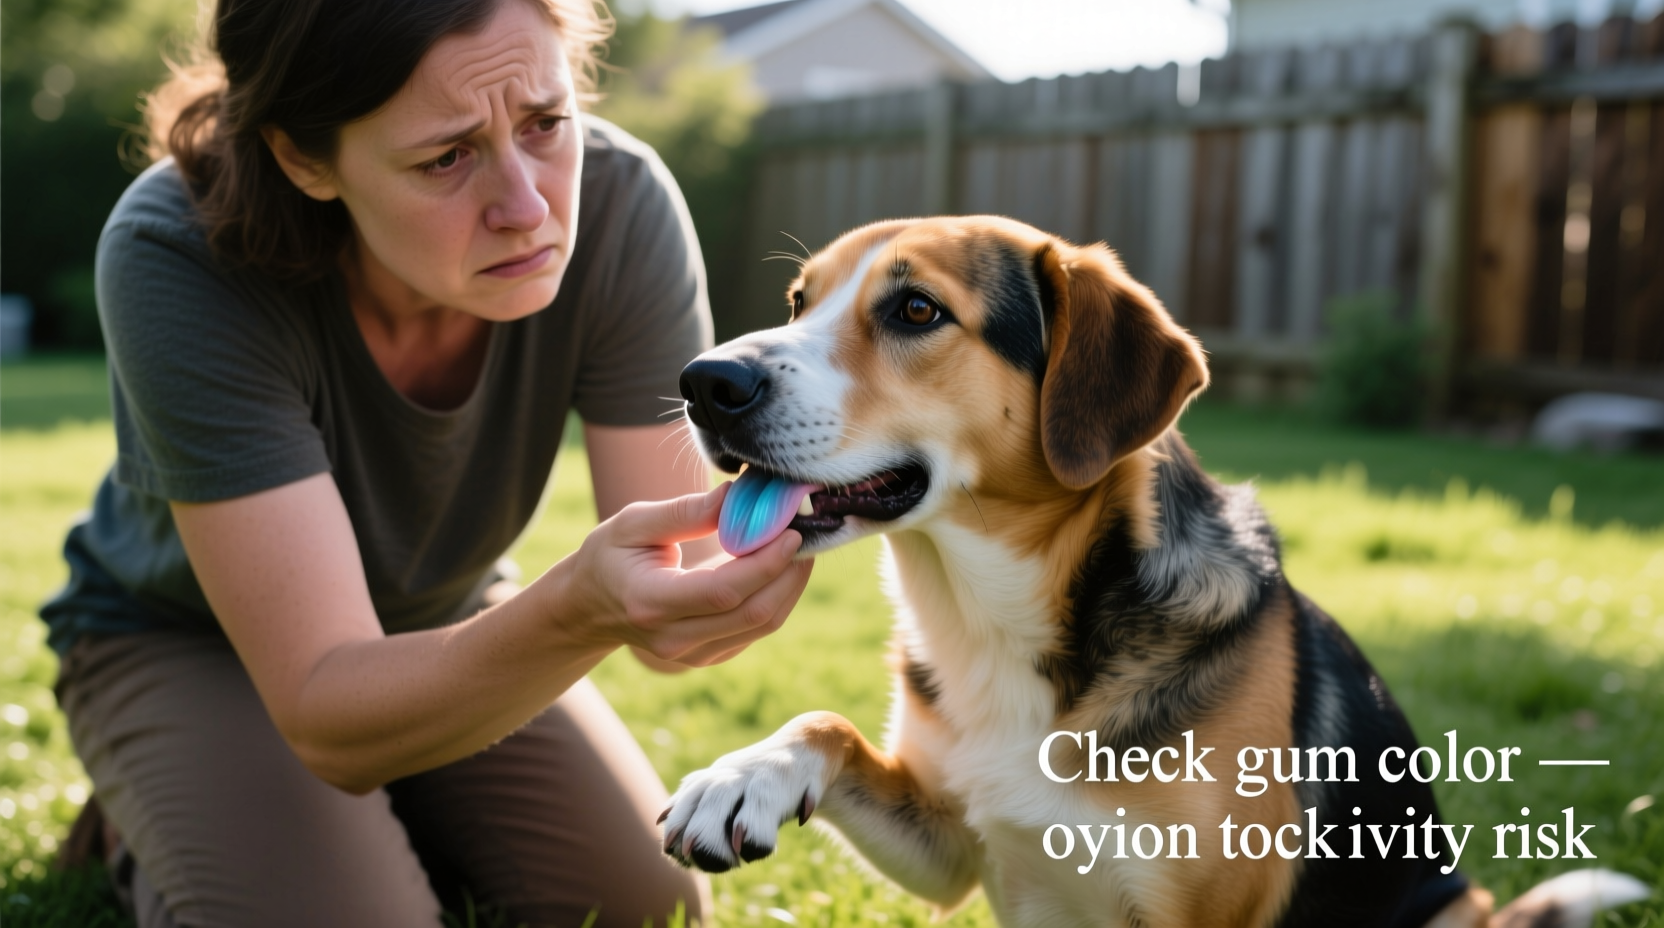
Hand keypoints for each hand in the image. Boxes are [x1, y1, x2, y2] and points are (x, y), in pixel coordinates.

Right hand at [560, 483, 814, 666]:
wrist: (590, 609)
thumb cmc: (609, 557)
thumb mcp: (632, 523)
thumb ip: (685, 512)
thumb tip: (736, 496)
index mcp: (650, 602)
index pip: (722, 591)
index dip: (765, 563)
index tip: (791, 531)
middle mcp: (673, 638)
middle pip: (753, 613)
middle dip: (790, 572)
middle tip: (807, 532)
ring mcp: (693, 654)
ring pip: (762, 625)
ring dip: (791, 585)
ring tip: (801, 545)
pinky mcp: (710, 656)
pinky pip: (756, 629)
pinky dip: (778, 596)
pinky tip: (781, 566)